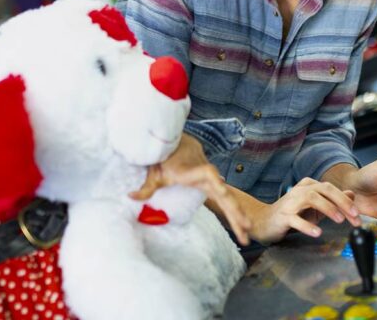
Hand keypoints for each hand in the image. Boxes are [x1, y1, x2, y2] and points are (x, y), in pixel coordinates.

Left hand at [129, 133, 250, 245]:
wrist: (175, 139)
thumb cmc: (163, 157)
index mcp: (191, 171)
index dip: (214, 180)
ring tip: (246, 236)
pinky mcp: (212, 182)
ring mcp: (210, 178)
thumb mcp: (153, 172)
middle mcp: (205, 174)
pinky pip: (225, 196)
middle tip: (246, 230)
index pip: (207, 174)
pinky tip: (241, 225)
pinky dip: (232, 211)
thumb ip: (146, 187)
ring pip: (228, 197)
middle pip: (224, 193)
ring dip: (237, 215)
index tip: (222, 189)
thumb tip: (130, 197)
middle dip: (235, 212)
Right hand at [247, 178, 361, 243]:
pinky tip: (317, 232)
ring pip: (311, 199)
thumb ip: (333, 200)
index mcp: (309, 186)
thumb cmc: (292, 214)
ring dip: (328, 208)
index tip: (358, 216)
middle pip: (324, 189)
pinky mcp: (283, 216)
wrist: (264, 221)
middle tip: (354, 215)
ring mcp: (290, 202)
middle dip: (342, 202)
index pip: (332, 189)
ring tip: (339, 220)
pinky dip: (307, 226)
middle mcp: (300, 190)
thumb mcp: (316, 207)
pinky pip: (296, 219)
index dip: (346, 201)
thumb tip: (352, 194)